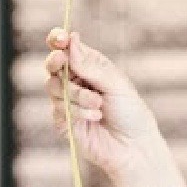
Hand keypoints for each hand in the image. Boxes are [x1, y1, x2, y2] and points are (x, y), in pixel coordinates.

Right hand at [44, 31, 166, 185]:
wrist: (133, 147)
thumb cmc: (130, 112)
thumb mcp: (116, 84)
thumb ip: (92, 66)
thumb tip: (72, 40)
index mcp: (88, 66)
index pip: (65, 48)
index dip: (57, 40)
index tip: (60, 39)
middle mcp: (75, 81)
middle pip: (52, 65)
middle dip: (56, 63)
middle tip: (63, 61)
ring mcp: (67, 101)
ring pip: (54, 87)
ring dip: (76, 94)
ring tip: (98, 104)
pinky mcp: (63, 121)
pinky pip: (59, 109)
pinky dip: (77, 111)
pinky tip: (95, 117)